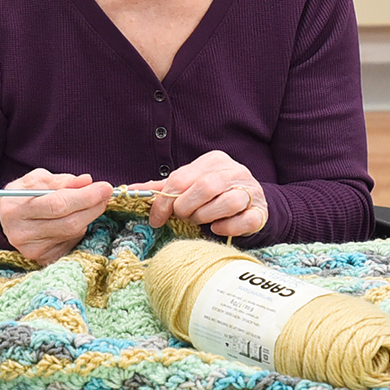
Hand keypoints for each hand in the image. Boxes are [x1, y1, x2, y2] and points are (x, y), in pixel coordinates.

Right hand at [0, 169, 113, 265]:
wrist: (5, 222)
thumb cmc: (22, 197)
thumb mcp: (36, 181)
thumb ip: (61, 181)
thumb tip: (87, 181)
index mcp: (16, 209)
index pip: (58, 204)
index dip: (85, 196)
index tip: (105, 187)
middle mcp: (23, 233)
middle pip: (69, 223)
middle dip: (93, 206)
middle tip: (105, 194)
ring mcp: (33, 249)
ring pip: (73, 233)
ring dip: (87, 217)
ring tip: (88, 203)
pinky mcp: (43, 259)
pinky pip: (71, 243)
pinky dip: (79, 230)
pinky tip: (75, 220)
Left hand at [140, 151, 267, 239]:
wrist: (250, 205)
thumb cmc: (213, 196)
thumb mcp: (188, 187)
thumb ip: (162, 188)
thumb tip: (129, 190)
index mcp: (213, 161)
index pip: (181, 178)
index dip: (164, 201)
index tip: (156, 218)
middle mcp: (234, 171)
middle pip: (205, 187)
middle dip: (187, 208)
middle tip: (183, 217)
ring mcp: (250, 191)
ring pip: (228, 201)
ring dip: (206, 216)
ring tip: (200, 222)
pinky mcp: (260, 211)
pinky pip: (245, 219)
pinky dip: (227, 227)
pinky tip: (217, 228)